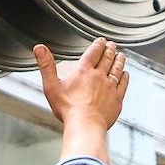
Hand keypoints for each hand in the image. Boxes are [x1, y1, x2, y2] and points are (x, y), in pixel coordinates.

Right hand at [34, 39, 128, 163]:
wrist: (85, 124)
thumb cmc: (67, 108)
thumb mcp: (51, 85)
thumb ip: (46, 65)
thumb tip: (39, 48)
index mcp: (84, 71)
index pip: (93, 52)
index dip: (98, 44)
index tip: (102, 40)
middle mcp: (99, 76)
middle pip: (107, 58)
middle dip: (110, 50)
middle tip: (112, 45)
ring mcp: (110, 87)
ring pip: (117, 69)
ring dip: (119, 60)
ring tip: (121, 55)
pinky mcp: (117, 99)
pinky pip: (123, 84)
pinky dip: (125, 77)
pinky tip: (126, 74)